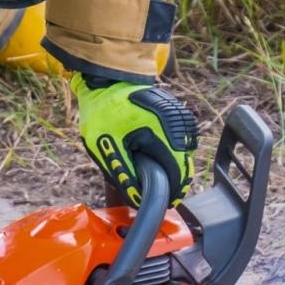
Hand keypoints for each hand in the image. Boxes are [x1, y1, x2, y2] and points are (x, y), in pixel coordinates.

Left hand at [72, 73, 198, 205]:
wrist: (106, 82)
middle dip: (164, 179)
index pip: (179, 173)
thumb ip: (124, 174)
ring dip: (165, 165)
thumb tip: (138, 199)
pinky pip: (176, 143)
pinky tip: (145, 150)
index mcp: (164, 133)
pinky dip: (164, 152)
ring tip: (140, 163)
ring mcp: (180, 119)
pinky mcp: (177, 117)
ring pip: (180, 155)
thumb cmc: (103, 111)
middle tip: (143, 184)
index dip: (170, 192)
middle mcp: (179, 125)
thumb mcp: (106, 145)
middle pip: (181, 166)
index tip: (160, 203)